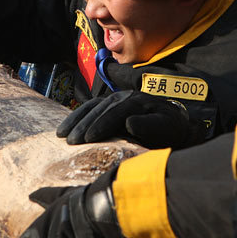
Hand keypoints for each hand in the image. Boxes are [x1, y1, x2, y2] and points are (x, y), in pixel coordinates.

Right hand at [56, 90, 206, 148]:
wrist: (174, 122)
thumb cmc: (169, 130)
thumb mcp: (166, 128)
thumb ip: (149, 126)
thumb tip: (129, 121)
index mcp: (138, 102)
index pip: (117, 112)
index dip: (102, 124)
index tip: (90, 138)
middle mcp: (125, 96)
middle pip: (101, 109)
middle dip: (85, 124)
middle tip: (71, 141)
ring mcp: (116, 98)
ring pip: (92, 107)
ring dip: (76, 120)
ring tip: (62, 135)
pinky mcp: (109, 103)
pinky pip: (90, 108)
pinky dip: (77, 117)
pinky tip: (66, 128)